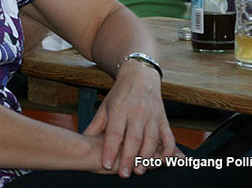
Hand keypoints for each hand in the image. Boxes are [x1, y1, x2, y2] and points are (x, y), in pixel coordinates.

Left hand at [83, 62, 178, 177]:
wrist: (139, 76)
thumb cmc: (119, 94)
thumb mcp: (105, 107)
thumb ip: (96, 125)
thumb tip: (82, 140)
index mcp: (119, 109)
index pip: (114, 133)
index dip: (110, 149)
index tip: (106, 164)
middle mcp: (136, 112)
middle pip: (133, 139)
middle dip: (128, 158)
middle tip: (124, 174)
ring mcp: (152, 116)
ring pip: (151, 139)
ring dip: (146, 157)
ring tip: (139, 170)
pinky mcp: (163, 119)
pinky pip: (168, 136)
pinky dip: (168, 149)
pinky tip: (164, 160)